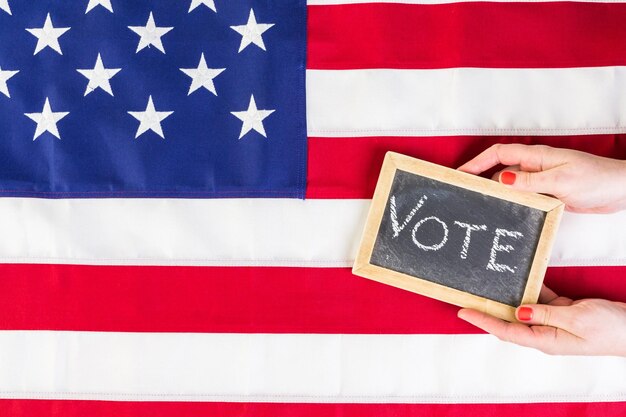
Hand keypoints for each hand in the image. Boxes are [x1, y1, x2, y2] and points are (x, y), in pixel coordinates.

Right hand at [458, 144, 625, 212]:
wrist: (620, 190)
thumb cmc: (597, 179)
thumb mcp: (559, 180)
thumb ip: (529, 181)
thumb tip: (501, 179)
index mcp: (537, 157)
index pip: (498, 153)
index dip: (477, 162)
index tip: (462, 173)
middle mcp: (536, 166)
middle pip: (500, 168)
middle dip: (481, 178)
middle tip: (466, 192)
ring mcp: (541, 180)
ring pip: (511, 184)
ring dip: (498, 193)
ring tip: (483, 204)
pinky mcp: (548, 193)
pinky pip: (523, 196)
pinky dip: (513, 202)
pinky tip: (508, 211)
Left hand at [458, 285, 625, 355]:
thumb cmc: (610, 328)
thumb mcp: (576, 319)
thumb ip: (545, 314)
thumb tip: (518, 312)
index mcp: (546, 340)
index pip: (506, 331)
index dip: (483, 320)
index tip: (463, 311)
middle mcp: (545, 333)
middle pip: (509, 321)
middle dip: (488, 310)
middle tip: (468, 296)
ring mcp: (553, 322)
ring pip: (522, 309)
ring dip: (507, 298)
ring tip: (486, 286)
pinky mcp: (562, 312)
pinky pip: (540, 300)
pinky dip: (530, 289)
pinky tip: (519, 279)